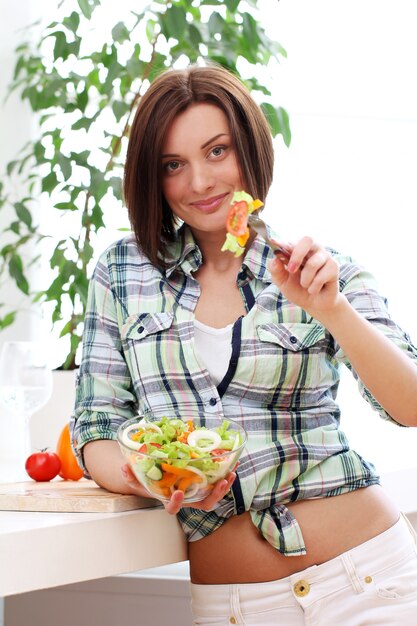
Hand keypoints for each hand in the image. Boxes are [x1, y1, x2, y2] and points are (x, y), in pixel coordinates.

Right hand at [121, 463, 235, 514]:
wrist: (157, 479)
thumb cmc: (148, 481)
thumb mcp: (137, 478)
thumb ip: (130, 475)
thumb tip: (124, 467)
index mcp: (168, 500)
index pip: (173, 509)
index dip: (176, 503)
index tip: (178, 493)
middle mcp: (186, 500)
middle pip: (202, 505)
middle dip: (213, 496)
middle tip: (221, 483)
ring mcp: (196, 494)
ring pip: (213, 497)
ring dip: (224, 487)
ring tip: (231, 474)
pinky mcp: (203, 486)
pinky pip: (216, 485)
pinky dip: (225, 477)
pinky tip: (232, 466)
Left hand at [268, 236, 341, 318]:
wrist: (313, 304)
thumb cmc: (298, 289)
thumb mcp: (282, 282)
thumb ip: (276, 271)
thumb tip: (275, 259)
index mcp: (298, 250)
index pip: (290, 241)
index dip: (282, 242)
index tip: (273, 242)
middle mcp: (312, 249)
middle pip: (307, 240)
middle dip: (297, 255)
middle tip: (291, 270)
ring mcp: (324, 257)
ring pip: (313, 263)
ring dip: (305, 279)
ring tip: (305, 285)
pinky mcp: (334, 267)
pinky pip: (322, 276)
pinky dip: (314, 286)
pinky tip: (314, 289)